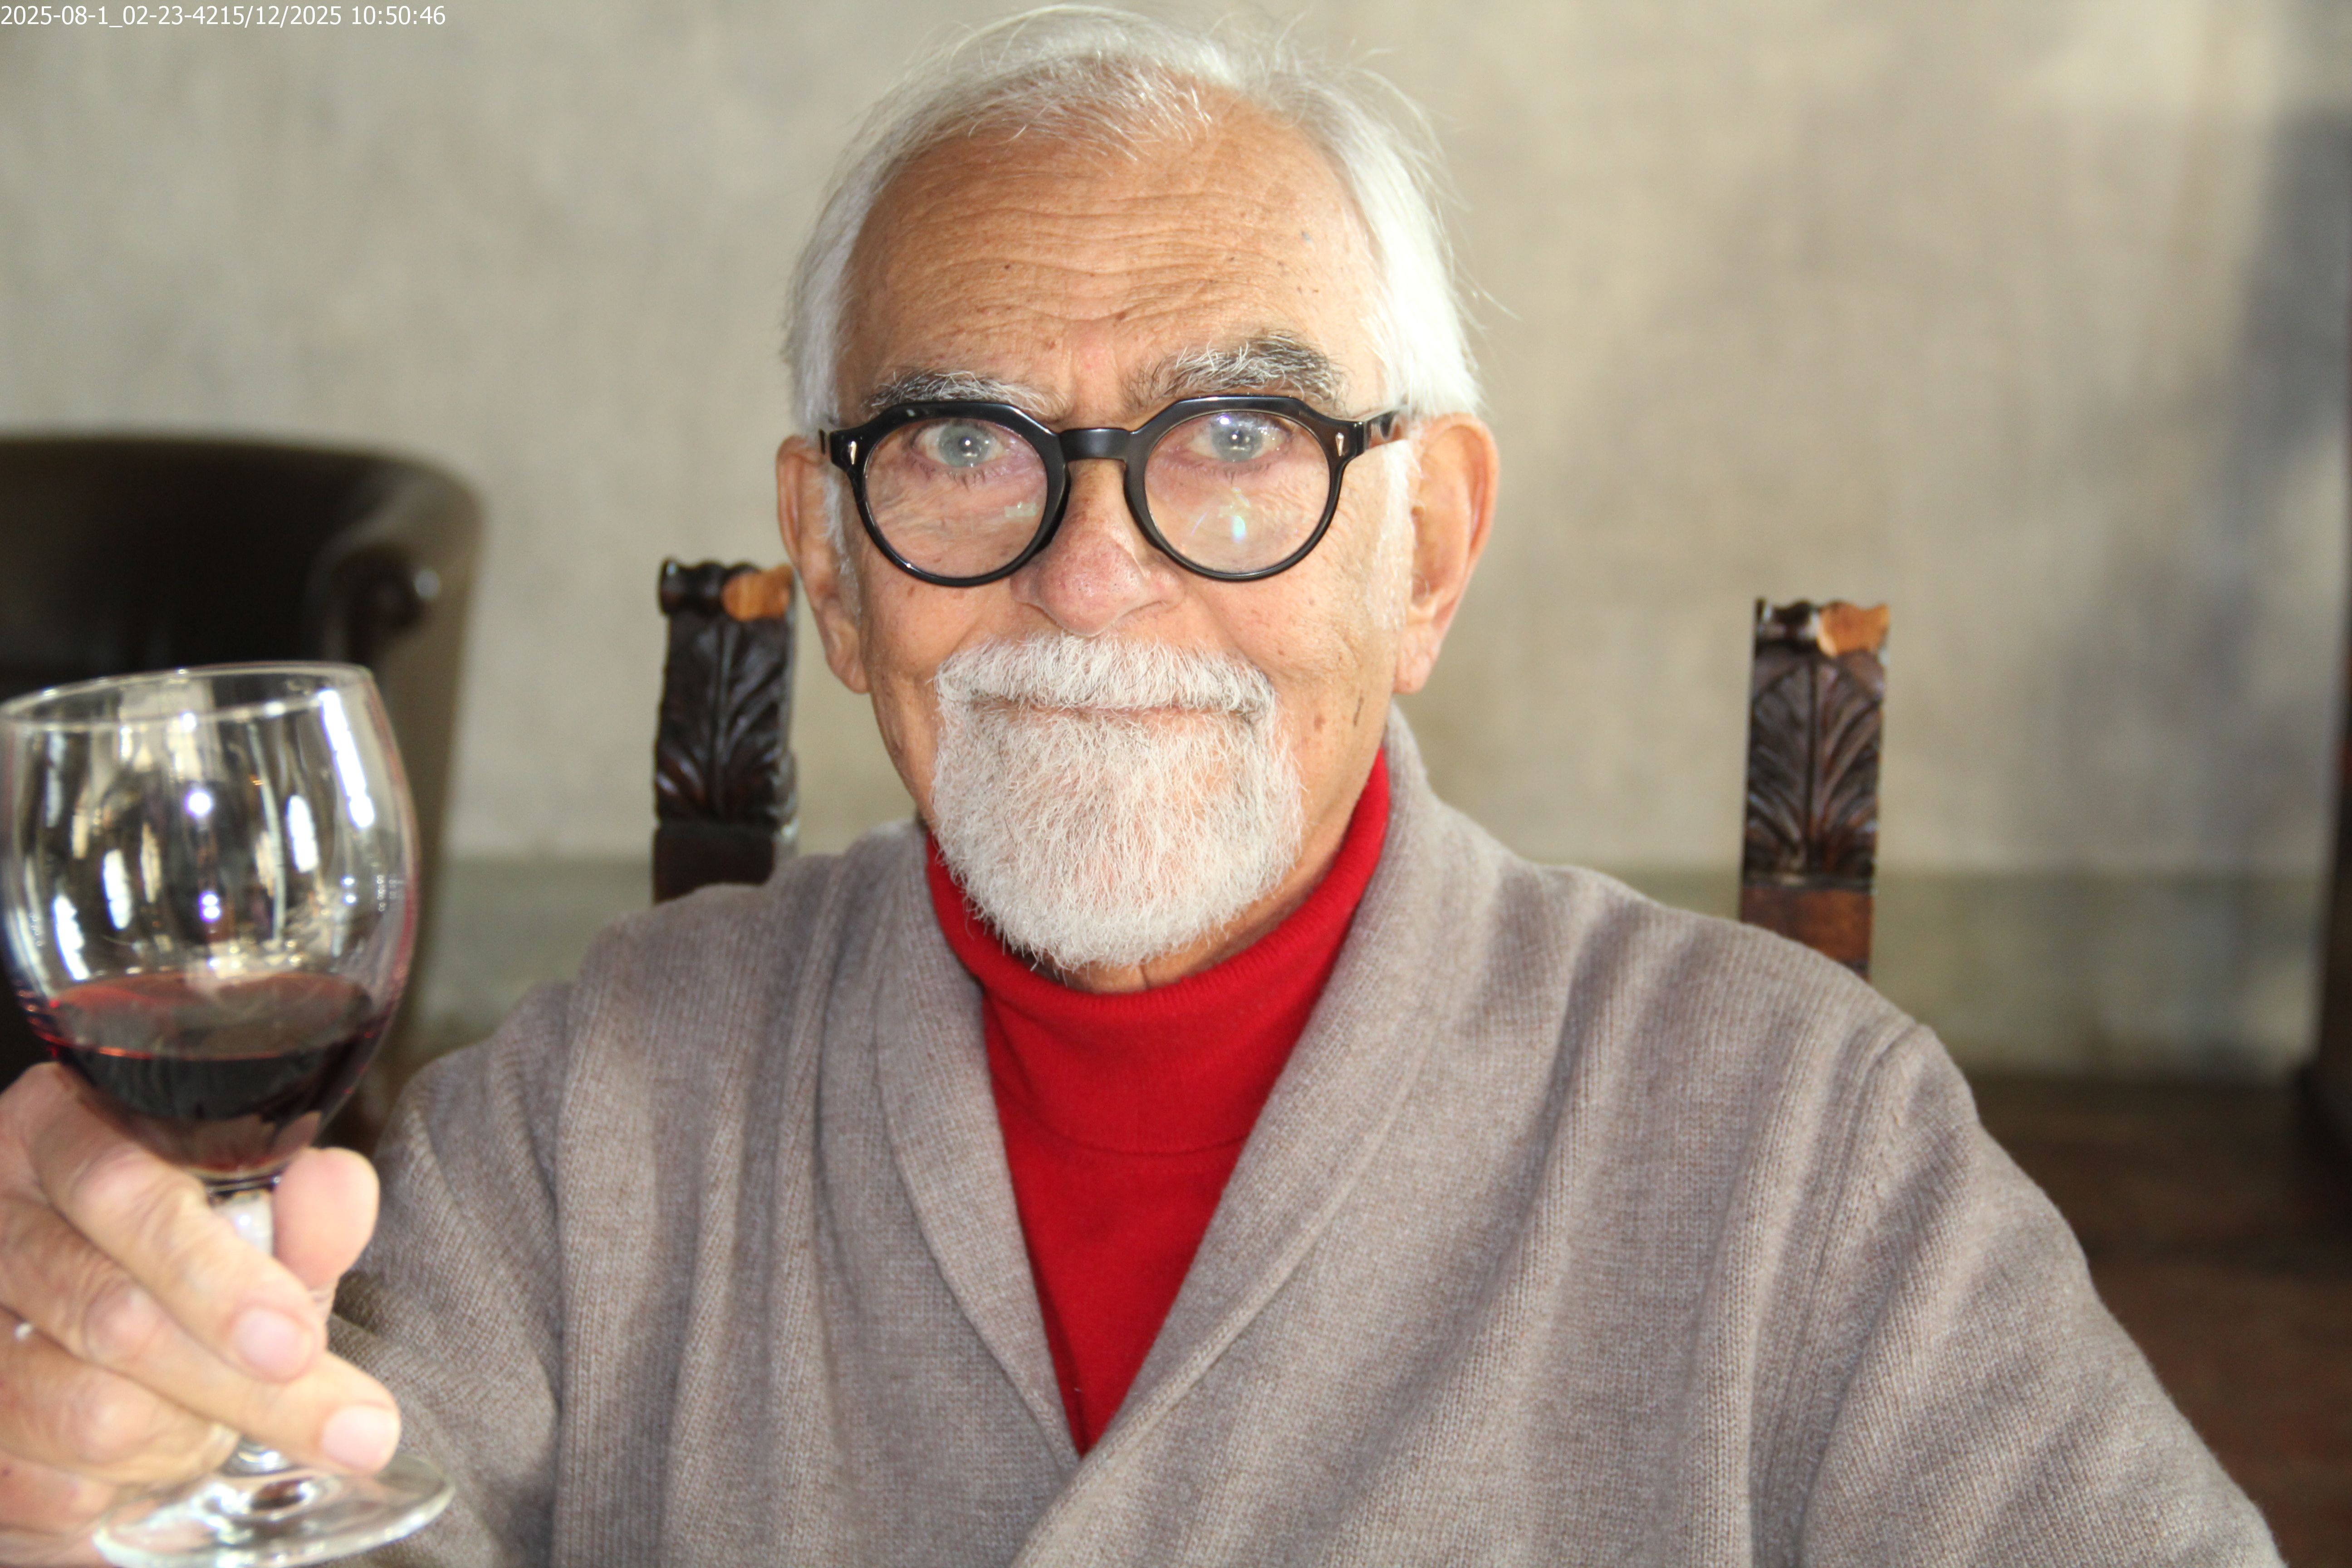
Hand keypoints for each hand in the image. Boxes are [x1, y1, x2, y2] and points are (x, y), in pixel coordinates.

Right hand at [0, 1066, 401, 1564]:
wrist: (117, 1366)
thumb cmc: (196, 1277)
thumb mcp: (262, 1231)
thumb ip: (303, 1213)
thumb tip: (335, 1184)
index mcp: (62, 1135)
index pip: (123, 1190)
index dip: (213, 1272)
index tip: (298, 1343)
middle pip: (114, 1316)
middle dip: (245, 1386)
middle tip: (355, 1433)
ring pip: (89, 1411)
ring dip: (188, 1434)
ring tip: (225, 1422)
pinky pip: (52, 1485)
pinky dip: (132, 1485)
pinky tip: (160, 1454)